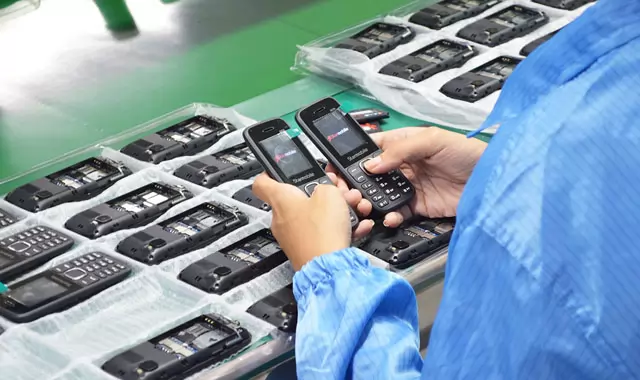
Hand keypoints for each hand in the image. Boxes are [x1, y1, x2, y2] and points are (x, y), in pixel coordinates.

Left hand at [252, 173, 357, 270]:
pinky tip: (356, 226)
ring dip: (337, 210)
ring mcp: (293, 236)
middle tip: (339, 191)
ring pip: (315, 215)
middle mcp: (282, 218)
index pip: (262, 182)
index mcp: (281, 200)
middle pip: (300, 198)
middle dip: (324, 192)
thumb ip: (326, 186)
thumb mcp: (329, 193)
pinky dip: (341, 228)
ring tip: (354, 208)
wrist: (328, 267)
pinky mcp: (306, 249)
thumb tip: (327, 190)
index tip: (281, 169)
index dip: (271, 172)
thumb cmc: (321, 232)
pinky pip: (324, 232)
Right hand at [327, 127, 486, 232]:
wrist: (492, 180)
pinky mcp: (419, 206)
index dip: (355, 157)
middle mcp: (404, 165)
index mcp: (404, 144)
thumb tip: (373, 164)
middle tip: (351, 191)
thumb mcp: (433, 141)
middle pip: (372, 175)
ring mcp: (411, 187)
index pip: (372, 148)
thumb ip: (400, 150)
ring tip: (369, 206)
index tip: (341, 167)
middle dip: (359, 183)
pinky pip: (397, 213)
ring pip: (381, 196)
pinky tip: (392, 217)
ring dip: (373, 201)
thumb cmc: (470, 152)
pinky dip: (391, 217)